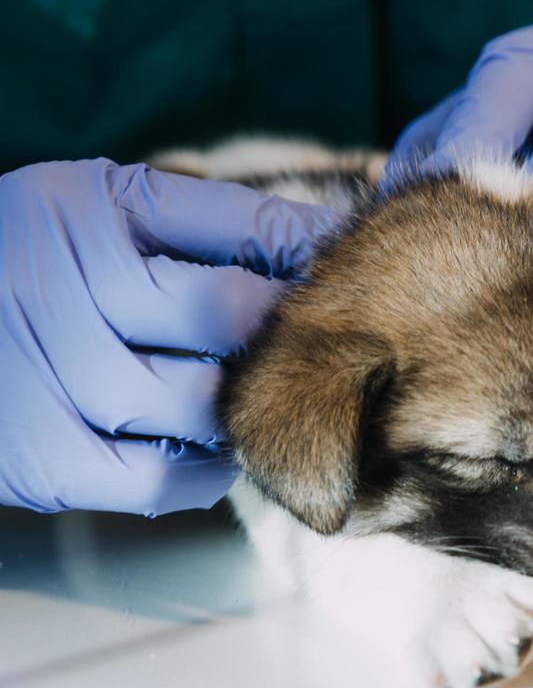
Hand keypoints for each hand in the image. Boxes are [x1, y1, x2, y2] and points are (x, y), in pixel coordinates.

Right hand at [0, 160, 341, 514]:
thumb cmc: (39, 268)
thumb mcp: (106, 212)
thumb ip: (214, 220)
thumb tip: (330, 241)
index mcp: (83, 208)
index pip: (240, 226)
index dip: (304, 256)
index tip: (337, 277)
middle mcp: (57, 283)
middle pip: (224, 315)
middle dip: (278, 334)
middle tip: (301, 348)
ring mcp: (44, 374)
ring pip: (199, 404)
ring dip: (244, 407)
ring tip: (250, 399)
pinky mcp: (38, 456)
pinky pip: (158, 479)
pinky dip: (202, 471)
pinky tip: (204, 448)